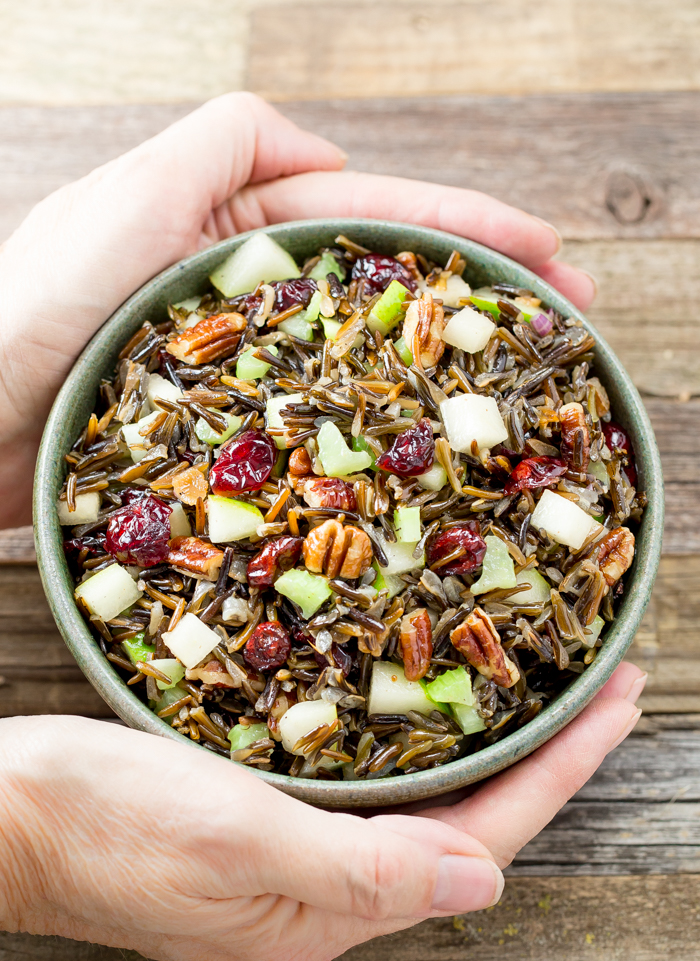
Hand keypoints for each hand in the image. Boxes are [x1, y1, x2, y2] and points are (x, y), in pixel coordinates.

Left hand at [0, 92, 593, 526]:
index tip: (543, 250)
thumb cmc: (32, 311)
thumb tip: (331, 152)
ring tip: (515, 378)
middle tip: (561, 314)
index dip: (462, 226)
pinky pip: (315, 414)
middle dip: (472, 290)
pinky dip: (372, 418)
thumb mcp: (126, 196)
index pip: (368, 211)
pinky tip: (419, 436)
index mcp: (224, 219)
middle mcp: (236, 285)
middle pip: (377, 278)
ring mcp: (232, 358)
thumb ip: (224, 143)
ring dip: (437, 356)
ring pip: (355, 346)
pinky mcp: (220, 424)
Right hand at [0, 663, 643, 960]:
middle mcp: (321, 901)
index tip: (620, 703)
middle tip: (601, 689)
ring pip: (423, 813)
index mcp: (325, 914)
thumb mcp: (231, 837)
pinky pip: (370, 798)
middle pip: (464, 830)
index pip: (478, 842)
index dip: (558, 773)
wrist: (6, 814)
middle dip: (543, 762)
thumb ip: (362, 871)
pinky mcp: (262, 833)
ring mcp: (292, 869)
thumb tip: (485, 889)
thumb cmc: (101, 818)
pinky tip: (431, 720)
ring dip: (488, 756)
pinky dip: (417, 756)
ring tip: (542, 697)